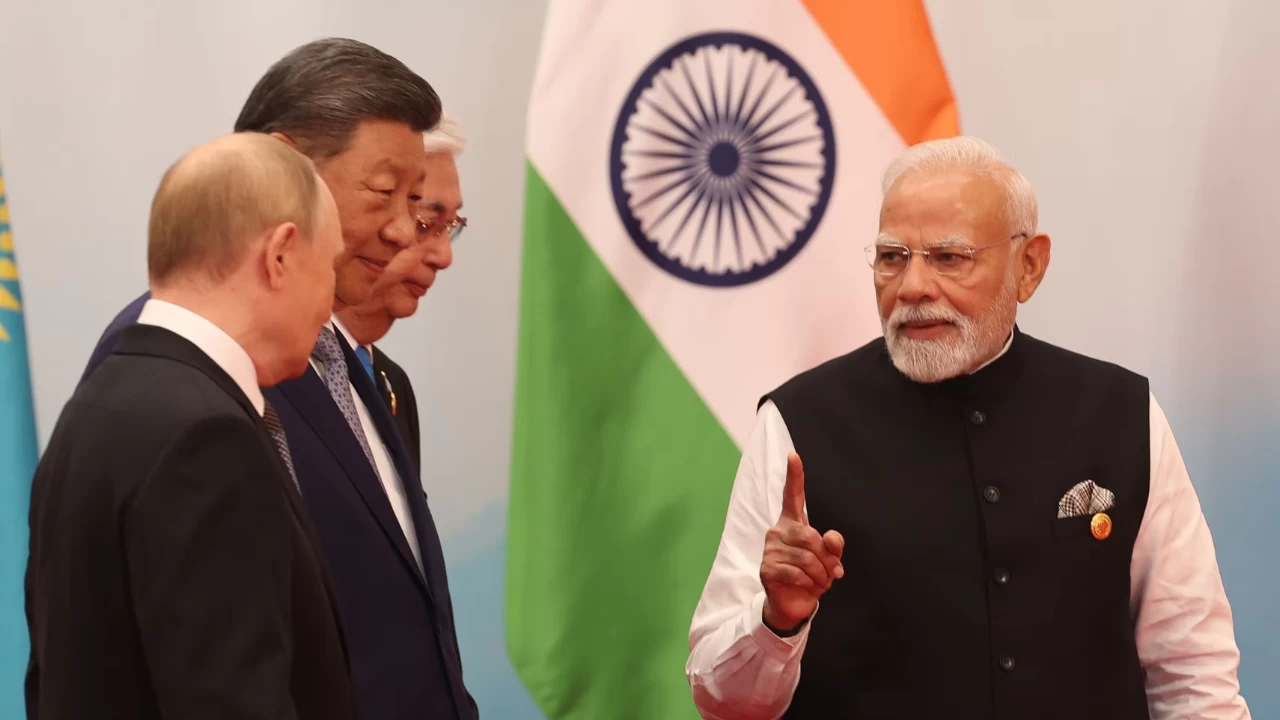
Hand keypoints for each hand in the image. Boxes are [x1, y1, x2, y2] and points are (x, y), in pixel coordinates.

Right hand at [759, 452, 844, 633]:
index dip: (794, 476)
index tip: (793, 456)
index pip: (792, 496)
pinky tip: (807, 587)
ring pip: (807, 557)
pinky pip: (797, 572)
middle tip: (831, 574)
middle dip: (827, 560)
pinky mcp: (766, 568)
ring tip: (820, 582)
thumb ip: (833, 546)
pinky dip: (809, 584)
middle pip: (811, 537)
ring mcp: (770, 549)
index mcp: (793, 523)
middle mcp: (778, 531)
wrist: (793, 603)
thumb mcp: (829, 560)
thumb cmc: (811, 575)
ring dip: (821, 575)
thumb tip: (832, 542)